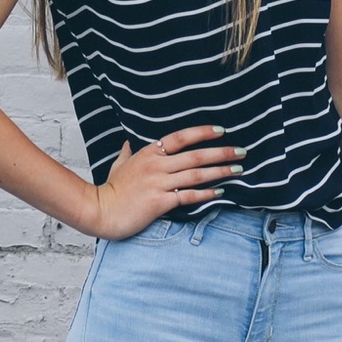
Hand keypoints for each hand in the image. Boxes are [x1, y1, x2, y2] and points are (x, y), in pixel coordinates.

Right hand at [80, 125, 245, 239]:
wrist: (100, 211)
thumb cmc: (110, 189)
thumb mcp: (118, 165)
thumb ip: (127, 153)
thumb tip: (128, 143)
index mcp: (148, 153)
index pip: (180, 137)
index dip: (202, 132)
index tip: (221, 130)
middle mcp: (156, 165)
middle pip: (195, 155)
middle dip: (221, 152)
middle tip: (241, 151)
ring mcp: (158, 183)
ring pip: (196, 174)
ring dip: (220, 171)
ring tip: (238, 170)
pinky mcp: (160, 202)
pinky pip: (188, 196)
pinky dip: (207, 193)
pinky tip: (221, 192)